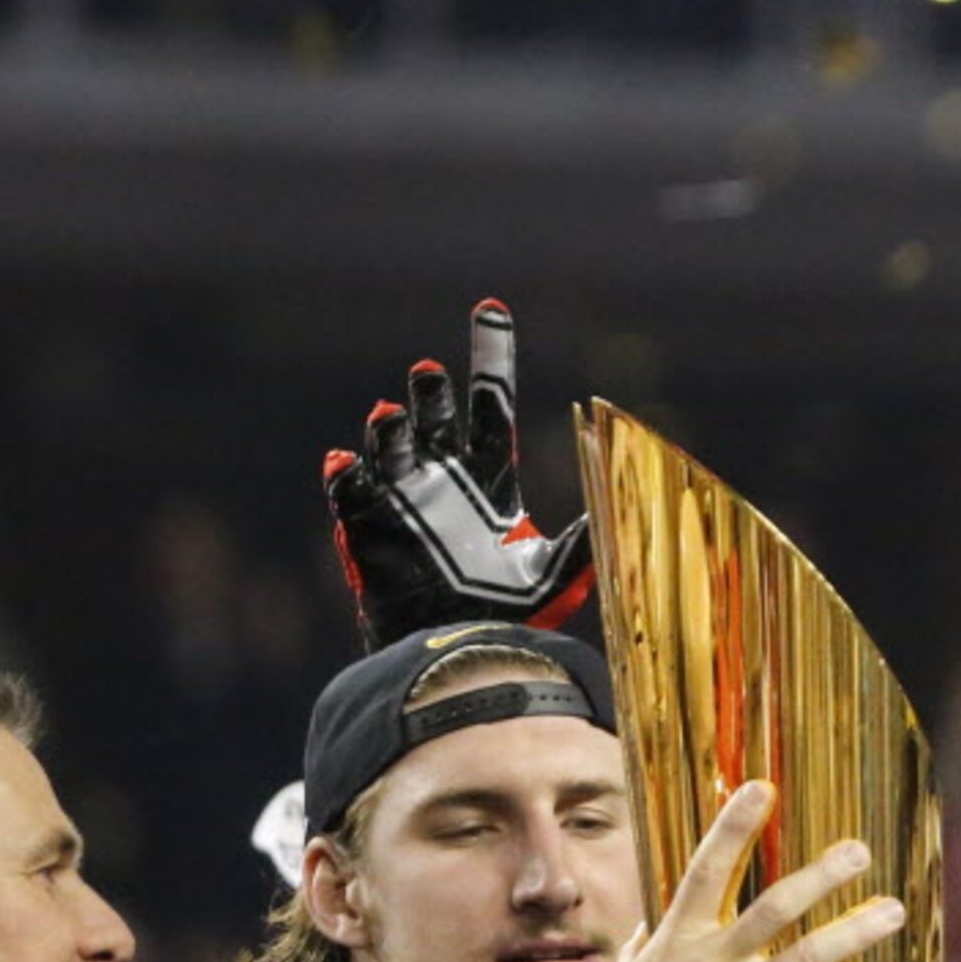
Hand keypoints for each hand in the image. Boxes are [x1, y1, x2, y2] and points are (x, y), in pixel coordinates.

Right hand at [323, 298, 592, 647]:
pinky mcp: (367, 526)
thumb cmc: (503, 618)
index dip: (491, 356)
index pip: (492, 405)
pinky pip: (351, 490)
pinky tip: (345, 461)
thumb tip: (614, 507)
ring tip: (393, 417)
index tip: (491, 307)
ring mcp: (403, 499)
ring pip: (391, 445)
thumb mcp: (553, 576)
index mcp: (489, 481)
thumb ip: (582, 543)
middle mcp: (444, 480)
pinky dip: (346, 474)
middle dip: (432, 393)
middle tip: (430, 375)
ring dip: (391, 429)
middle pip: (436, 417)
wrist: (454, 654)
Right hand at [583, 781, 903, 961]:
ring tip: (892, 911)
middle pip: (774, 905)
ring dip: (855, 931)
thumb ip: (641, 951)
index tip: (762, 789)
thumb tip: (649, 925)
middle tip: (859, 850)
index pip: (708, 871)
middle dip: (821, 875)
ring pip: (807, 955)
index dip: (736, 827)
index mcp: (675, 943)